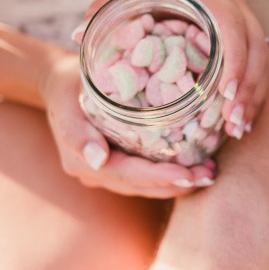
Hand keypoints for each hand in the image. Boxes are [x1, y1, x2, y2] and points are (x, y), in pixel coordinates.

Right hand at [40, 53, 205, 197]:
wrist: (59, 83)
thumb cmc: (67, 85)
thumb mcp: (67, 100)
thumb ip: (77, 132)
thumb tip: (97, 160)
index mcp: (82, 162)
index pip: (128, 174)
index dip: (159, 177)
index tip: (188, 175)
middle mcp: (95, 173)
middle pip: (142, 186)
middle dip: (177, 184)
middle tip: (209, 175)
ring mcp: (106, 172)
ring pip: (146, 185)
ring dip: (177, 182)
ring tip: (208, 173)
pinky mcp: (117, 165)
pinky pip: (145, 174)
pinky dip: (169, 173)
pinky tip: (194, 166)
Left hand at [82, 0, 268, 140]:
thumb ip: (104, 10)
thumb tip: (77, 36)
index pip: (232, 28)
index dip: (234, 61)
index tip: (225, 93)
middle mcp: (236, 6)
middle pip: (256, 50)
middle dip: (248, 87)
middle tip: (233, 119)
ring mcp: (247, 20)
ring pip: (263, 61)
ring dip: (253, 95)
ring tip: (238, 127)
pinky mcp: (249, 37)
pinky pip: (260, 68)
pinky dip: (253, 94)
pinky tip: (241, 119)